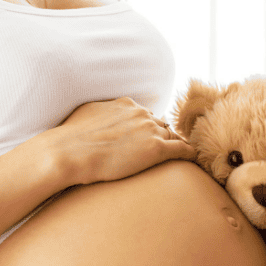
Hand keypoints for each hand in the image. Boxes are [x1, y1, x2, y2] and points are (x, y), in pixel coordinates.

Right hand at [50, 97, 196, 185]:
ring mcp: (151, 130)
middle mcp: (142, 114)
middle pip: (161, 125)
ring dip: (176, 145)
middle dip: (162, 137)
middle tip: (163, 150)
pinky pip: (183, 149)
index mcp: (126, 104)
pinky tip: (195, 160)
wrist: (70, 152)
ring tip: (182, 156)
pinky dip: (190, 154)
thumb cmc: (71, 138)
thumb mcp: (87, 114)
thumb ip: (102, 113)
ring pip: (172, 135)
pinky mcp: (156, 149)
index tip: (147, 140)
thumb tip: (100, 118)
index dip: (147, 129)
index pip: (146, 116)